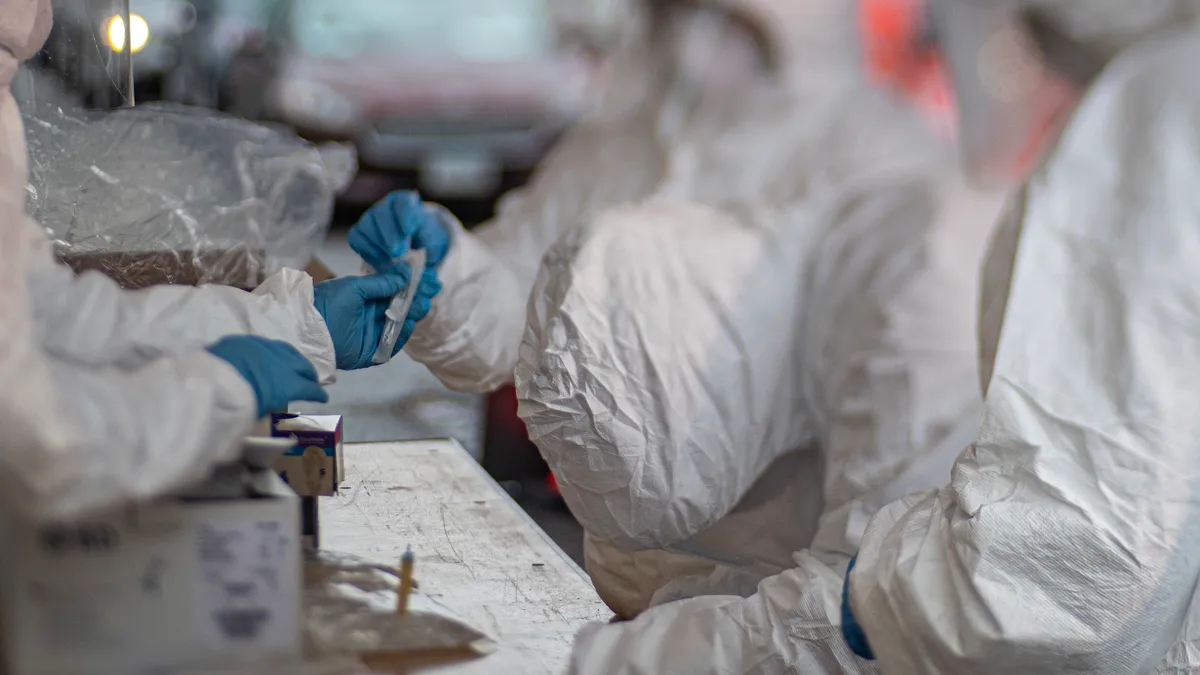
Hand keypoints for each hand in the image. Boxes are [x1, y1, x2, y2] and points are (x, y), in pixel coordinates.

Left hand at [206, 335, 328, 417]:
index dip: (318, 394)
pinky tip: (269, 356)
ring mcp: (265, 348)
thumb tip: (268, 402)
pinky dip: (273, 352)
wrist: (210, 381)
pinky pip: (267, 345)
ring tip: (294, 364)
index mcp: (289, 384)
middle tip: (311, 380)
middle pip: (302, 366)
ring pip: (287, 350)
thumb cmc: (237, 405)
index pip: (310, 388)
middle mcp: (282, 363)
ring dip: (294, 359)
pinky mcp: (247, 341)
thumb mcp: (258, 411)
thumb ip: (269, 404)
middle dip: (309, 374)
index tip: (322, 398)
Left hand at [313, 272, 441, 369]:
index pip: (394, 292)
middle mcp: (371, 315)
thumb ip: (381, 282)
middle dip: (414, 301)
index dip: (410, 287)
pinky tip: (408, 325)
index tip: (426, 281)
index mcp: (366, 298)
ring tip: (421, 307)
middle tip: (428, 295)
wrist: (310, 332)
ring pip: (398, 326)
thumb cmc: (329, 304)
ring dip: (410, 316)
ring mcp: (372, 334)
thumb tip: (406, 271)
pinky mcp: (372, 353)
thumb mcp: (355, 287)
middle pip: (399, 309)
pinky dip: (400, 337)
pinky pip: (390, 346)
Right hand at [348, 190, 451, 273]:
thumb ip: (427, 241)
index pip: (402, 203)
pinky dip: (366, 249)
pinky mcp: (360, 232)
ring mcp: (370, 218)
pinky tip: (379, 260)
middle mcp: (385, 207)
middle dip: (389, 235)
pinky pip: (356, 238)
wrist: (415, 244)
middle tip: (397, 252)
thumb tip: (417, 252)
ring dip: (378, 244)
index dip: (404, 216)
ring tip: (390, 259)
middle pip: (381, 215)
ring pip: (366, 226)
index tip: (408, 232)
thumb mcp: (433, 237)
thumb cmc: (424, 237)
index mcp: (405, 201)